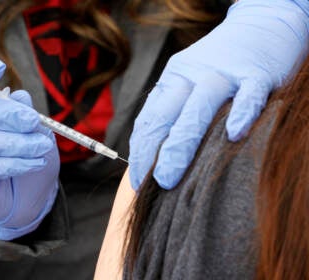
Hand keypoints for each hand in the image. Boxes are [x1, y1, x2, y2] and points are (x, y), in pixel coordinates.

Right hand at [0, 59, 59, 239]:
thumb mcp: (37, 131)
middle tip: (33, 121)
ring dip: (16, 142)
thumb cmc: (30, 155)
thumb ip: (27, 114)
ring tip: (42, 146)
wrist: (30, 194)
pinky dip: (16, 164)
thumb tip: (20, 96)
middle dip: (4, 113)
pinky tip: (36, 162)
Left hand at [129, 0, 308, 189]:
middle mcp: (191, 75)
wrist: (261, 24)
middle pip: (167, 115)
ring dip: (183, 143)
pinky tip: (234, 135)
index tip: (138, 179)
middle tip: (153, 185)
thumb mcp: (189, 81)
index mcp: (173, 80)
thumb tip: (158, 155)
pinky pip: (249, 94)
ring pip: (199, 105)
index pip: (149, 119)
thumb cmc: (222, 64)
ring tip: (171, 177)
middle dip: (155, 153)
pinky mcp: (257, 72)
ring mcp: (224, 72)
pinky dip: (241, 113)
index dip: (140, 151)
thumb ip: (175, 112)